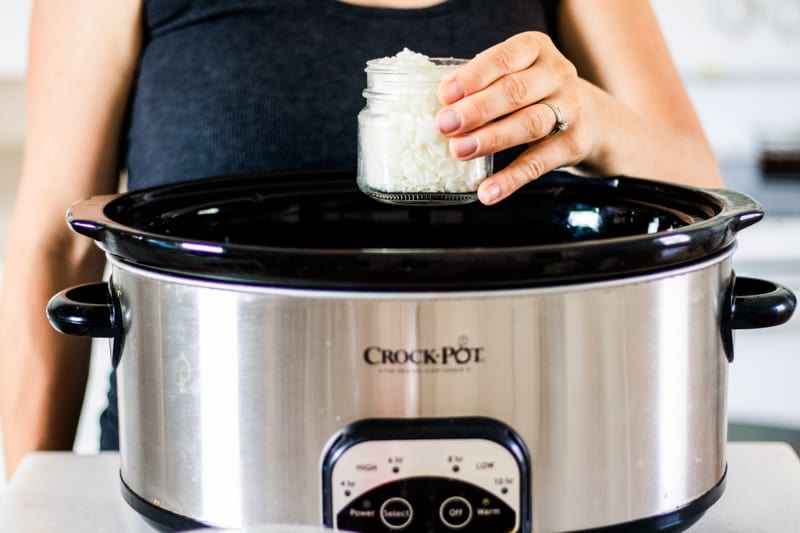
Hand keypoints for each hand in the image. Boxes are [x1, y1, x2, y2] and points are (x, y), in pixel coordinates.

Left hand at [436, 32, 588, 204]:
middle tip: (445, 125)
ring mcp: (570, 109)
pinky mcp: (573, 145)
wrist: (590, 118)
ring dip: (491, 139)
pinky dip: (510, 180)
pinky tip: (487, 192)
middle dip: (477, 109)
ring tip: (459, 150)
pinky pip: (538, 164)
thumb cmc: (532, 93)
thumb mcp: (511, 76)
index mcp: (535, 49)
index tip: (445, 95)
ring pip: (529, 124)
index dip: (473, 77)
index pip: (503, 58)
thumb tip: (443, 104)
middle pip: (515, 92)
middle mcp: (557, 74)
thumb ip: (480, 86)